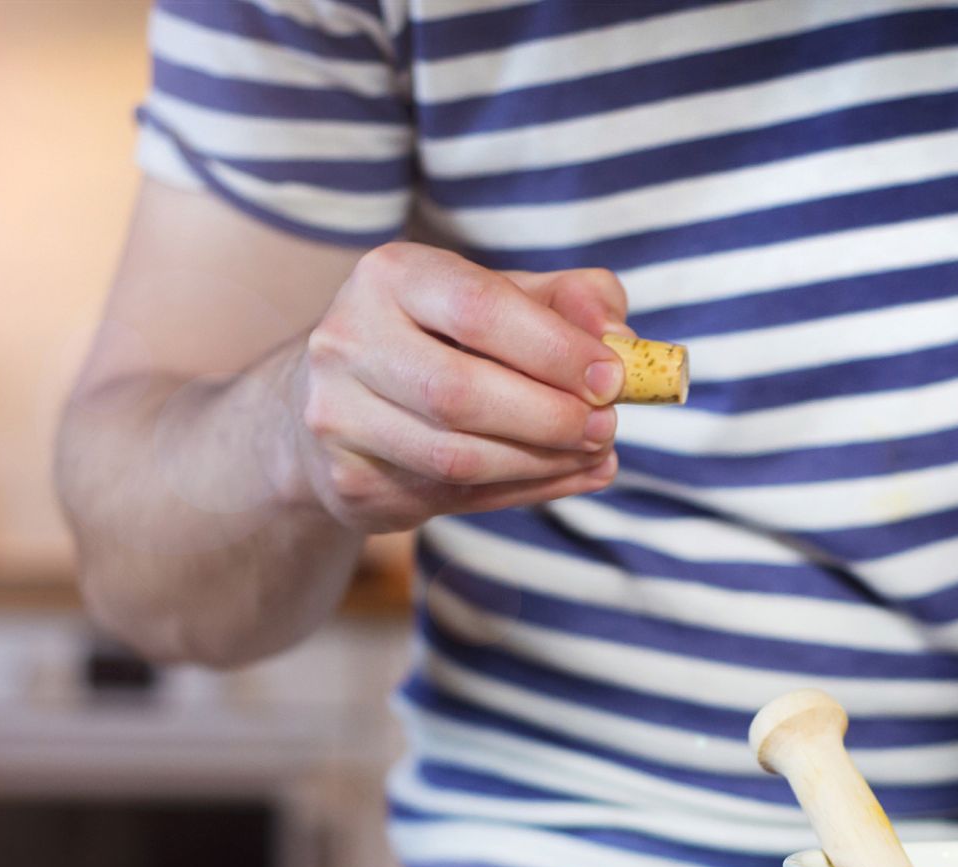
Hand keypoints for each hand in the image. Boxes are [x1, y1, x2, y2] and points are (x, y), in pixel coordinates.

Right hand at [291, 245, 628, 531]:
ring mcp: (340, 417)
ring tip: (595, 454)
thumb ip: (570, 302)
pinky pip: (453, 498)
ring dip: (543, 463)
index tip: (613, 378)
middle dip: (550, 417)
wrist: (337, 402)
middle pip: (461, 394)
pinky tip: (566, 476)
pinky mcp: (351, 481)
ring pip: (457, 458)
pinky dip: (524, 490)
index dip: (555, 349)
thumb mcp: (503, 298)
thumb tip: (620, 340)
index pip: (479, 310)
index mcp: (391, 276)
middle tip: (606, 427)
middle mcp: (349, 341)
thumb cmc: (442, 339)